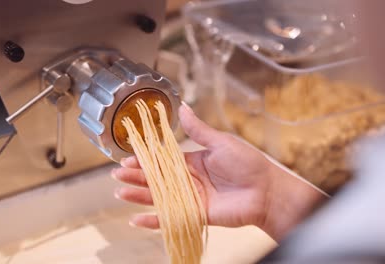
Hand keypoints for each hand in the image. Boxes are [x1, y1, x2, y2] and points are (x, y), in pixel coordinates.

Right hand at [111, 103, 324, 240]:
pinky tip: (137, 220)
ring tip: (120, 194)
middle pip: (157, 179)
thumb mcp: (220, 141)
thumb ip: (198, 129)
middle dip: (136, 177)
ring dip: (139, 196)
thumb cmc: (247, 164)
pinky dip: (154, 221)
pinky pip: (171, 218)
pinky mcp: (196, 215)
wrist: (266, 190)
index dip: (145, 159)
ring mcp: (191, 198)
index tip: (128, 157)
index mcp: (193, 161)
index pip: (162, 160)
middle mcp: (189, 180)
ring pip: (160, 197)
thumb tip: (183, 107)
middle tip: (117, 175)